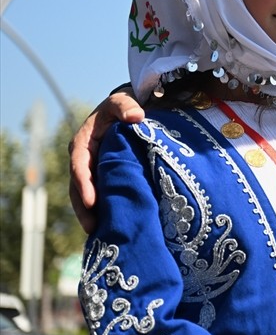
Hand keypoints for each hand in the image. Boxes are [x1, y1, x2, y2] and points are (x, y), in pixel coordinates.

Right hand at [68, 86, 144, 232]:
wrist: (131, 109)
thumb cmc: (124, 105)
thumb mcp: (122, 101)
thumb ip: (126, 106)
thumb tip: (137, 117)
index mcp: (83, 144)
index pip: (80, 167)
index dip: (84, 185)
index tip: (91, 202)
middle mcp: (84, 160)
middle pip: (79, 188)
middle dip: (84, 208)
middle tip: (93, 227)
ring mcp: (93, 170)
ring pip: (87, 196)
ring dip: (92, 214)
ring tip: (101, 233)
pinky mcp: (104, 177)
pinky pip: (101, 195)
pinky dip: (104, 210)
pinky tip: (112, 225)